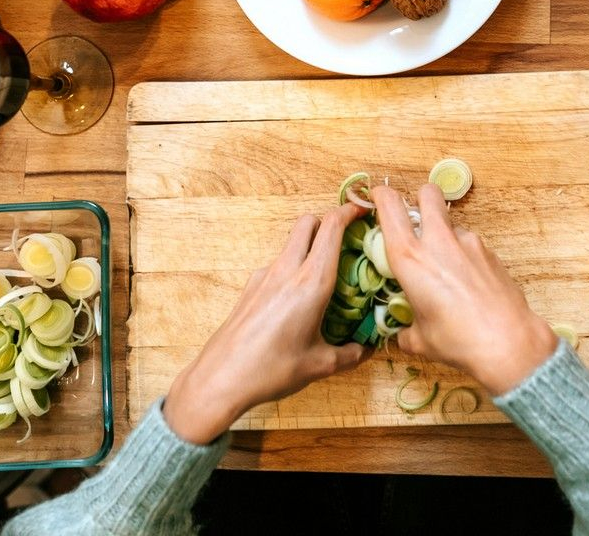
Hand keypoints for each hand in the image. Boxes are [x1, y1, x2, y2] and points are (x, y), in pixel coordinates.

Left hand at [162, 207, 368, 443]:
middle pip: (308, 222)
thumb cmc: (272, 370)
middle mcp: (287, 270)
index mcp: (311, 282)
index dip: (349, 211)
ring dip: (310, 248)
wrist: (220, 378)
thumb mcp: (320, 365)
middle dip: (328, 221)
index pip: (331, 227)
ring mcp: (265, 276)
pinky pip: (277, 267)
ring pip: (291, 244)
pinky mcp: (250, 287)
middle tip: (347, 240)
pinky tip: (298, 302)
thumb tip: (368, 349)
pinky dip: (293, 270)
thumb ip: (351, 354)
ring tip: (326, 277)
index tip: (364, 211)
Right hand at [371, 184, 555, 393]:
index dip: (380, 196)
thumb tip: (403, 333)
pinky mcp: (490, 251)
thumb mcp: (420, 340)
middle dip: (419, 198)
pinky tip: (468, 283)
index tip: (377, 196)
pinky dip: (463, 255)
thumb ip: (405, 329)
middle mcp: (439, 241)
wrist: (509, 341)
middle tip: (416, 221)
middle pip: (428, 193)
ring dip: (443, 235)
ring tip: (446, 269)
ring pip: (450, 223)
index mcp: (411, 258)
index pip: (390, 208)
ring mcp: (469, 242)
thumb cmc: (458, 341)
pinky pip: (469, 244)